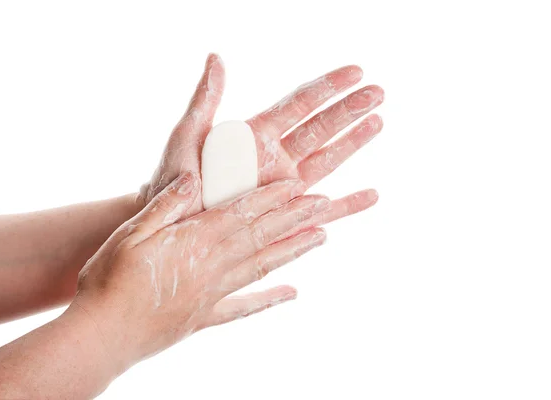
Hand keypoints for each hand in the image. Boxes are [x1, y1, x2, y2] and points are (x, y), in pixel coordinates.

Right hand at [74, 171, 328, 371]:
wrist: (100, 336)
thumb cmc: (108, 281)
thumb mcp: (129, 234)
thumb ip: (165, 207)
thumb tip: (194, 180)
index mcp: (192, 242)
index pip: (241, 212)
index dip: (271, 197)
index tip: (298, 186)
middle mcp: (211, 267)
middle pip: (260, 236)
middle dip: (294, 217)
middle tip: (325, 204)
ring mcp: (211, 294)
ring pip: (262, 266)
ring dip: (292, 250)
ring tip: (320, 237)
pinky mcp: (203, 317)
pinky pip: (244, 307)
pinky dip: (269, 299)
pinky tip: (291, 294)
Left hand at [139, 54, 383, 223]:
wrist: (171, 223)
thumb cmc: (175, 180)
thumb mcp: (187, 135)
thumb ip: (206, 99)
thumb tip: (216, 58)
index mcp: (256, 136)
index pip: (299, 104)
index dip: (328, 88)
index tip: (356, 71)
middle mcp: (275, 159)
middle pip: (320, 128)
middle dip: (349, 110)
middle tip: (378, 92)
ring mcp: (283, 187)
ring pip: (328, 160)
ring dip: (354, 142)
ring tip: (379, 122)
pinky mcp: (286, 216)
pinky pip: (324, 211)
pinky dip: (349, 206)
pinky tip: (372, 196)